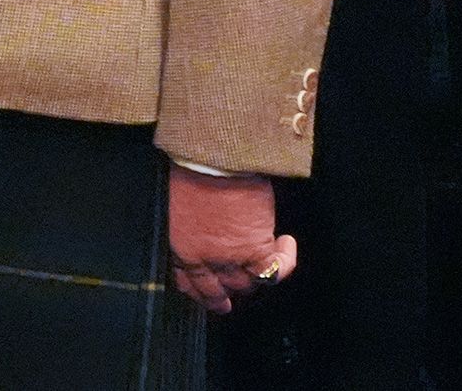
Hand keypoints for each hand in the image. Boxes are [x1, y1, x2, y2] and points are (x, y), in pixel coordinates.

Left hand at [167, 169, 294, 312]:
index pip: (189, 282)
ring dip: (254, 280)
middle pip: (218, 289)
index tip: (208, 296)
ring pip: (246, 284)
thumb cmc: (191, 170)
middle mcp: (205, 258)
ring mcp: (231, 256)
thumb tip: (201, 230)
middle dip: (223, 296)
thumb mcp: (176, 203)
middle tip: (229, 300)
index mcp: (180, 247)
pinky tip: (286, 245)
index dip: (199, 293)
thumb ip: (188, 226)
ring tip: (264, 267)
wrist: (210, 160)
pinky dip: (285, 263)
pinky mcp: (256, 248)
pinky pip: (275, 270)